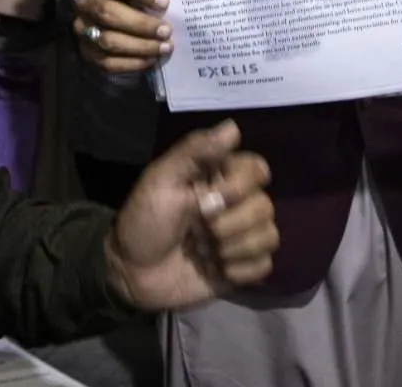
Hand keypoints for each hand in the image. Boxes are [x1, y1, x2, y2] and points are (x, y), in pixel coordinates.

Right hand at [74, 0, 170, 73]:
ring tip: (164, 47)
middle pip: (109, 13)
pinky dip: (133, 63)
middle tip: (167, 31)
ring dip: (140, 46)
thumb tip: (175, 6)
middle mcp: (87, 3)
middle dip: (142, 25)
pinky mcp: (87, 52)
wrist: (104, 8)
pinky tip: (151, 59)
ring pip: (108, 40)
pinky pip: (108, 62)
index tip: (165, 3)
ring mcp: (83, 29)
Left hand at [105, 120, 277, 310]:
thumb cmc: (144, 219)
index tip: (208, 198)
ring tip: (205, 251)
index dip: (240, 185)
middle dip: (231, 223)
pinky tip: (217, 269)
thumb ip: (194, 151)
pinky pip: (264, 266)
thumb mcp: (161, 179)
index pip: (258, 169)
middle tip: (200, 230)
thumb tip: (233, 127)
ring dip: (235, 247)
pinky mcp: (242, 268)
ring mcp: (241, 238)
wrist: (132, 272)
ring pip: (270, 236)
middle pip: (265, 206)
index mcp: (221, 179)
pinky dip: (241, 269)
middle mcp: (237, 206)